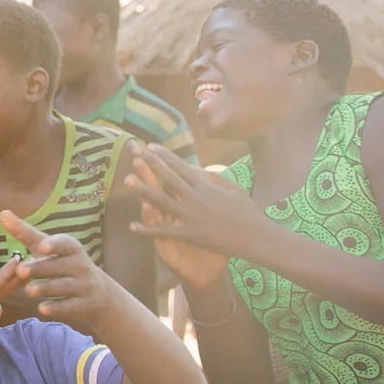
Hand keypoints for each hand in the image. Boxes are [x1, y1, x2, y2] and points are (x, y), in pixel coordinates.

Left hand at [4, 210, 120, 329]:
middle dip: (40, 269)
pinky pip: (69, 306)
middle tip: (21, 271)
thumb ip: (25, 233)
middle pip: (57, 267)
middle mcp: (79, 265)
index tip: (42, 246)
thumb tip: (2, 213)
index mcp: (71, 248)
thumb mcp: (46, 248)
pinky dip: (56, 308)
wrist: (98, 293)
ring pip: (63, 286)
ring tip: (29, 290)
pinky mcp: (82, 305)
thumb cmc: (62, 263)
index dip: (54, 245)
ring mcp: (83, 286)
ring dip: (45, 288)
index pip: (65, 244)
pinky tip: (42, 309)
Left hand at [125, 147, 251, 287]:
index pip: (181, 167)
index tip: (151, 146)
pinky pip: (164, 231)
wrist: (255, 237)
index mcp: (205, 186)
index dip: (165, 156)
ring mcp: (191, 216)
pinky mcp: (189, 234)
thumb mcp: (232, 189)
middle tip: (135, 153)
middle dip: (150, 164)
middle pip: (168, 178)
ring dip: (143, 190)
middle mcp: (195, 198)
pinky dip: (148, 229)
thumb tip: (195, 167)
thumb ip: (213, 177)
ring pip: (162, 201)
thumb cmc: (246, 211)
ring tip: (127, 180)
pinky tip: (132, 226)